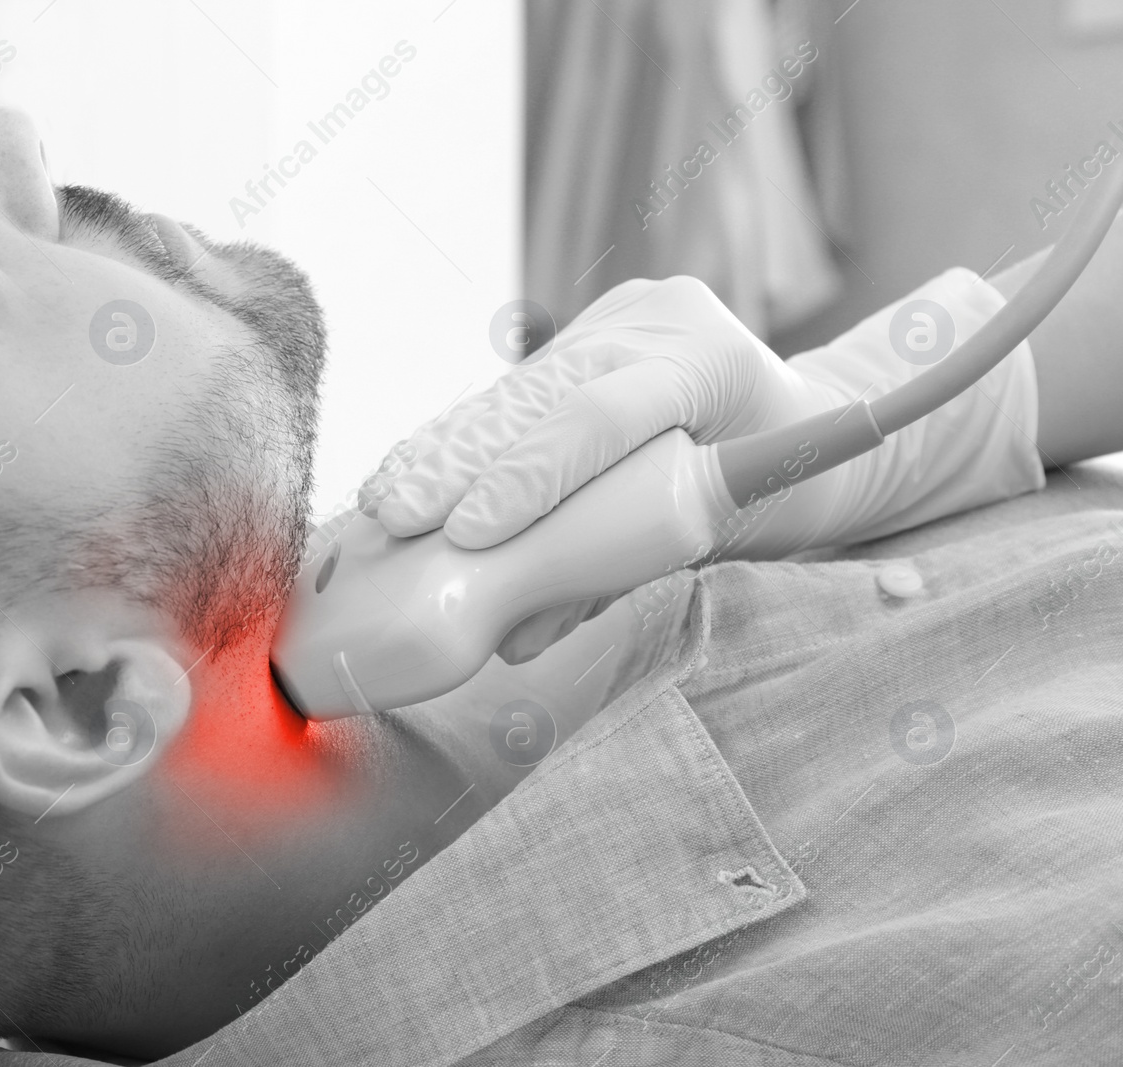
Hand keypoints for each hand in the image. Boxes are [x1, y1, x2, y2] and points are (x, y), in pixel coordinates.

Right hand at [373, 275, 836, 549]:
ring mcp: (617, 318)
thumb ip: (622, 575)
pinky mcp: (584, 333)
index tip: (471, 533)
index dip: (531, 475)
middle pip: (540, 395)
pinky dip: (458, 439)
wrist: (807, 421)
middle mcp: (657, 321)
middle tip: (398, 518)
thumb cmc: (785, 493)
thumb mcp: (727, 534)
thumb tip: (512, 639)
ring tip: (383, 503)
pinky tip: (405, 473)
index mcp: (712, 359)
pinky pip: (511, 391)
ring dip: (443, 451)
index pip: (603, 415)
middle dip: (461, 463)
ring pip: (514, 389)